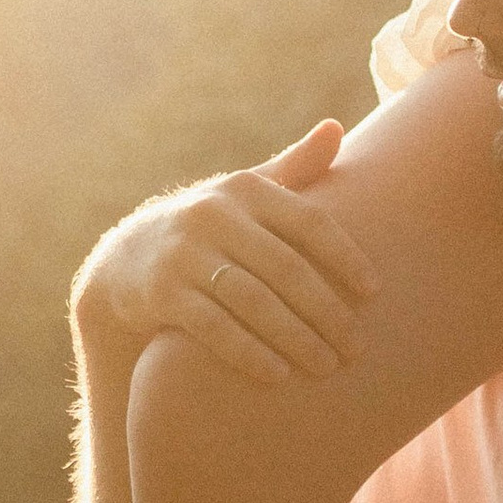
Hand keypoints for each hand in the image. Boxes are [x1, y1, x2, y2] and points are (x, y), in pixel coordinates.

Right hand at [73, 122, 375, 383]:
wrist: (127, 258)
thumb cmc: (211, 227)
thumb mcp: (246, 193)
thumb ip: (294, 166)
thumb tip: (335, 127)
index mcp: (246, 189)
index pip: (308, 221)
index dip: (346, 256)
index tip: (375, 292)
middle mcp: (214, 215)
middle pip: (285, 267)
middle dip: (326, 311)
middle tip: (357, 348)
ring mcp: (185, 254)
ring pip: (253, 300)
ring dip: (295, 337)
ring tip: (327, 365)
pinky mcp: (162, 293)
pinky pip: (214, 327)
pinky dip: (249, 352)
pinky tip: (279, 375)